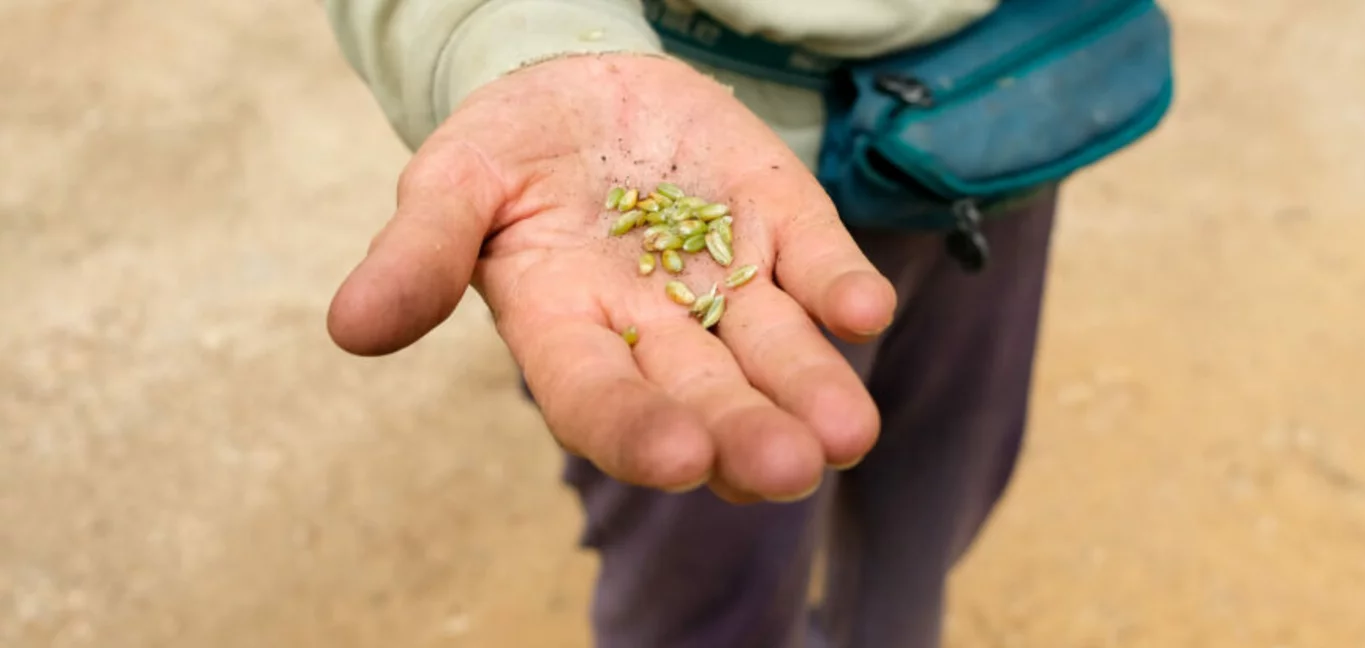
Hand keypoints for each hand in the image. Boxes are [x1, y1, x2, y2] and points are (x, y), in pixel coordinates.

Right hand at [326, 53, 896, 502]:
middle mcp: (652, 327)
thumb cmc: (505, 151)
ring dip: (811, 388)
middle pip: (702, 394)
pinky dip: (840, 286)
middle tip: (787, 467)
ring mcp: (725, 279)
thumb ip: (418, 253)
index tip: (680, 459)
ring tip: (846, 432)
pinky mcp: (779, 225)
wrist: (578, 85)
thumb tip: (353, 329)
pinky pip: (815, 262)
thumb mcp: (449, 184)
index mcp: (564, 330)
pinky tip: (864, 310)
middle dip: (743, 434)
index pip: (596, 397)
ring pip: (773, 349)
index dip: (636, 430)